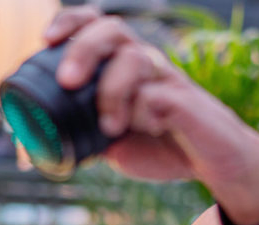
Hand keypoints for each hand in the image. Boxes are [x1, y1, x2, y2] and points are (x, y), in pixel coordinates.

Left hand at [44, 6, 258, 224]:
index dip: (71, 25)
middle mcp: (146, 66)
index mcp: (126, 69)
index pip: (97, 27)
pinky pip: (158, 94)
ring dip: (113, 92)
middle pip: (111, 29)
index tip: (45, 40)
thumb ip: (90, 137)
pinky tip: (151, 128)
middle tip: (68, 83)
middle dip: (83, 50)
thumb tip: (54, 143)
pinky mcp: (187, 103)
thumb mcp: (117, 147)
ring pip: (134, 58)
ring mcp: (168, 80)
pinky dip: (146, 112)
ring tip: (112, 126)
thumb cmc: (165, 148)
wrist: (212, 165)